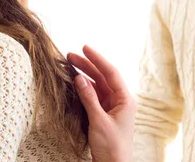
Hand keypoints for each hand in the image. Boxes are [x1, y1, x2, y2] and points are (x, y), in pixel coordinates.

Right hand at [68, 46, 134, 161]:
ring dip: (84, 76)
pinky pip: (93, 97)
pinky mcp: (103, 115)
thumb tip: (79, 78)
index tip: (85, 48)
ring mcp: (111, 108)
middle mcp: (120, 101)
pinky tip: (74, 83)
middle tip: (70, 55)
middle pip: (103, 77)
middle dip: (88, 65)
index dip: (98, 59)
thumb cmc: (112, 147)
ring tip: (69, 66)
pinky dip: (84, 89)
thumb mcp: (99, 121)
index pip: (111, 73)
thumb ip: (89, 98)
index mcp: (125, 100)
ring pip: (97, 86)